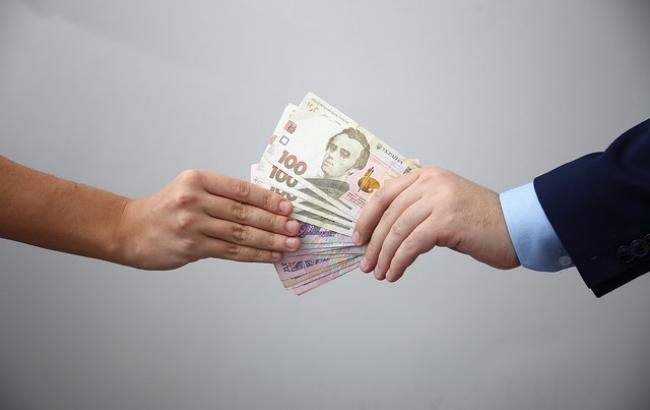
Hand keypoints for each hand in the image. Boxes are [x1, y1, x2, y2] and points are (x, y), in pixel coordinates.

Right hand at [115, 170, 300, 269]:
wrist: (130, 230)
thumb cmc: (166, 208)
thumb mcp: (190, 189)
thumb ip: (222, 194)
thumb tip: (266, 205)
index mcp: (197, 179)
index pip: (241, 189)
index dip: (268, 198)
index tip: (289, 206)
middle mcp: (194, 200)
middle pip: (244, 212)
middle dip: (274, 222)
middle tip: (296, 227)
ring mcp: (192, 225)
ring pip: (240, 234)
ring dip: (270, 240)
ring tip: (291, 243)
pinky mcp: (191, 247)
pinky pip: (231, 252)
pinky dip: (255, 255)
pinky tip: (271, 255)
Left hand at [353, 165, 518, 281]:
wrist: (518, 226)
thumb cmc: (482, 221)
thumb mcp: (444, 204)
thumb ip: (418, 208)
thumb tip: (384, 232)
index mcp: (427, 175)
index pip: (385, 194)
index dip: (367, 218)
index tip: (358, 238)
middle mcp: (431, 183)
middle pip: (388, 214)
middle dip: (373, 242)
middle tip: (366, 263)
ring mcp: (439, 200)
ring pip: (397, 230)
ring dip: (384, 256)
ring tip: (379, 272)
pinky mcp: (446, 221)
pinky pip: (411, 244)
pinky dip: (399, 261)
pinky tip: (394, 273)